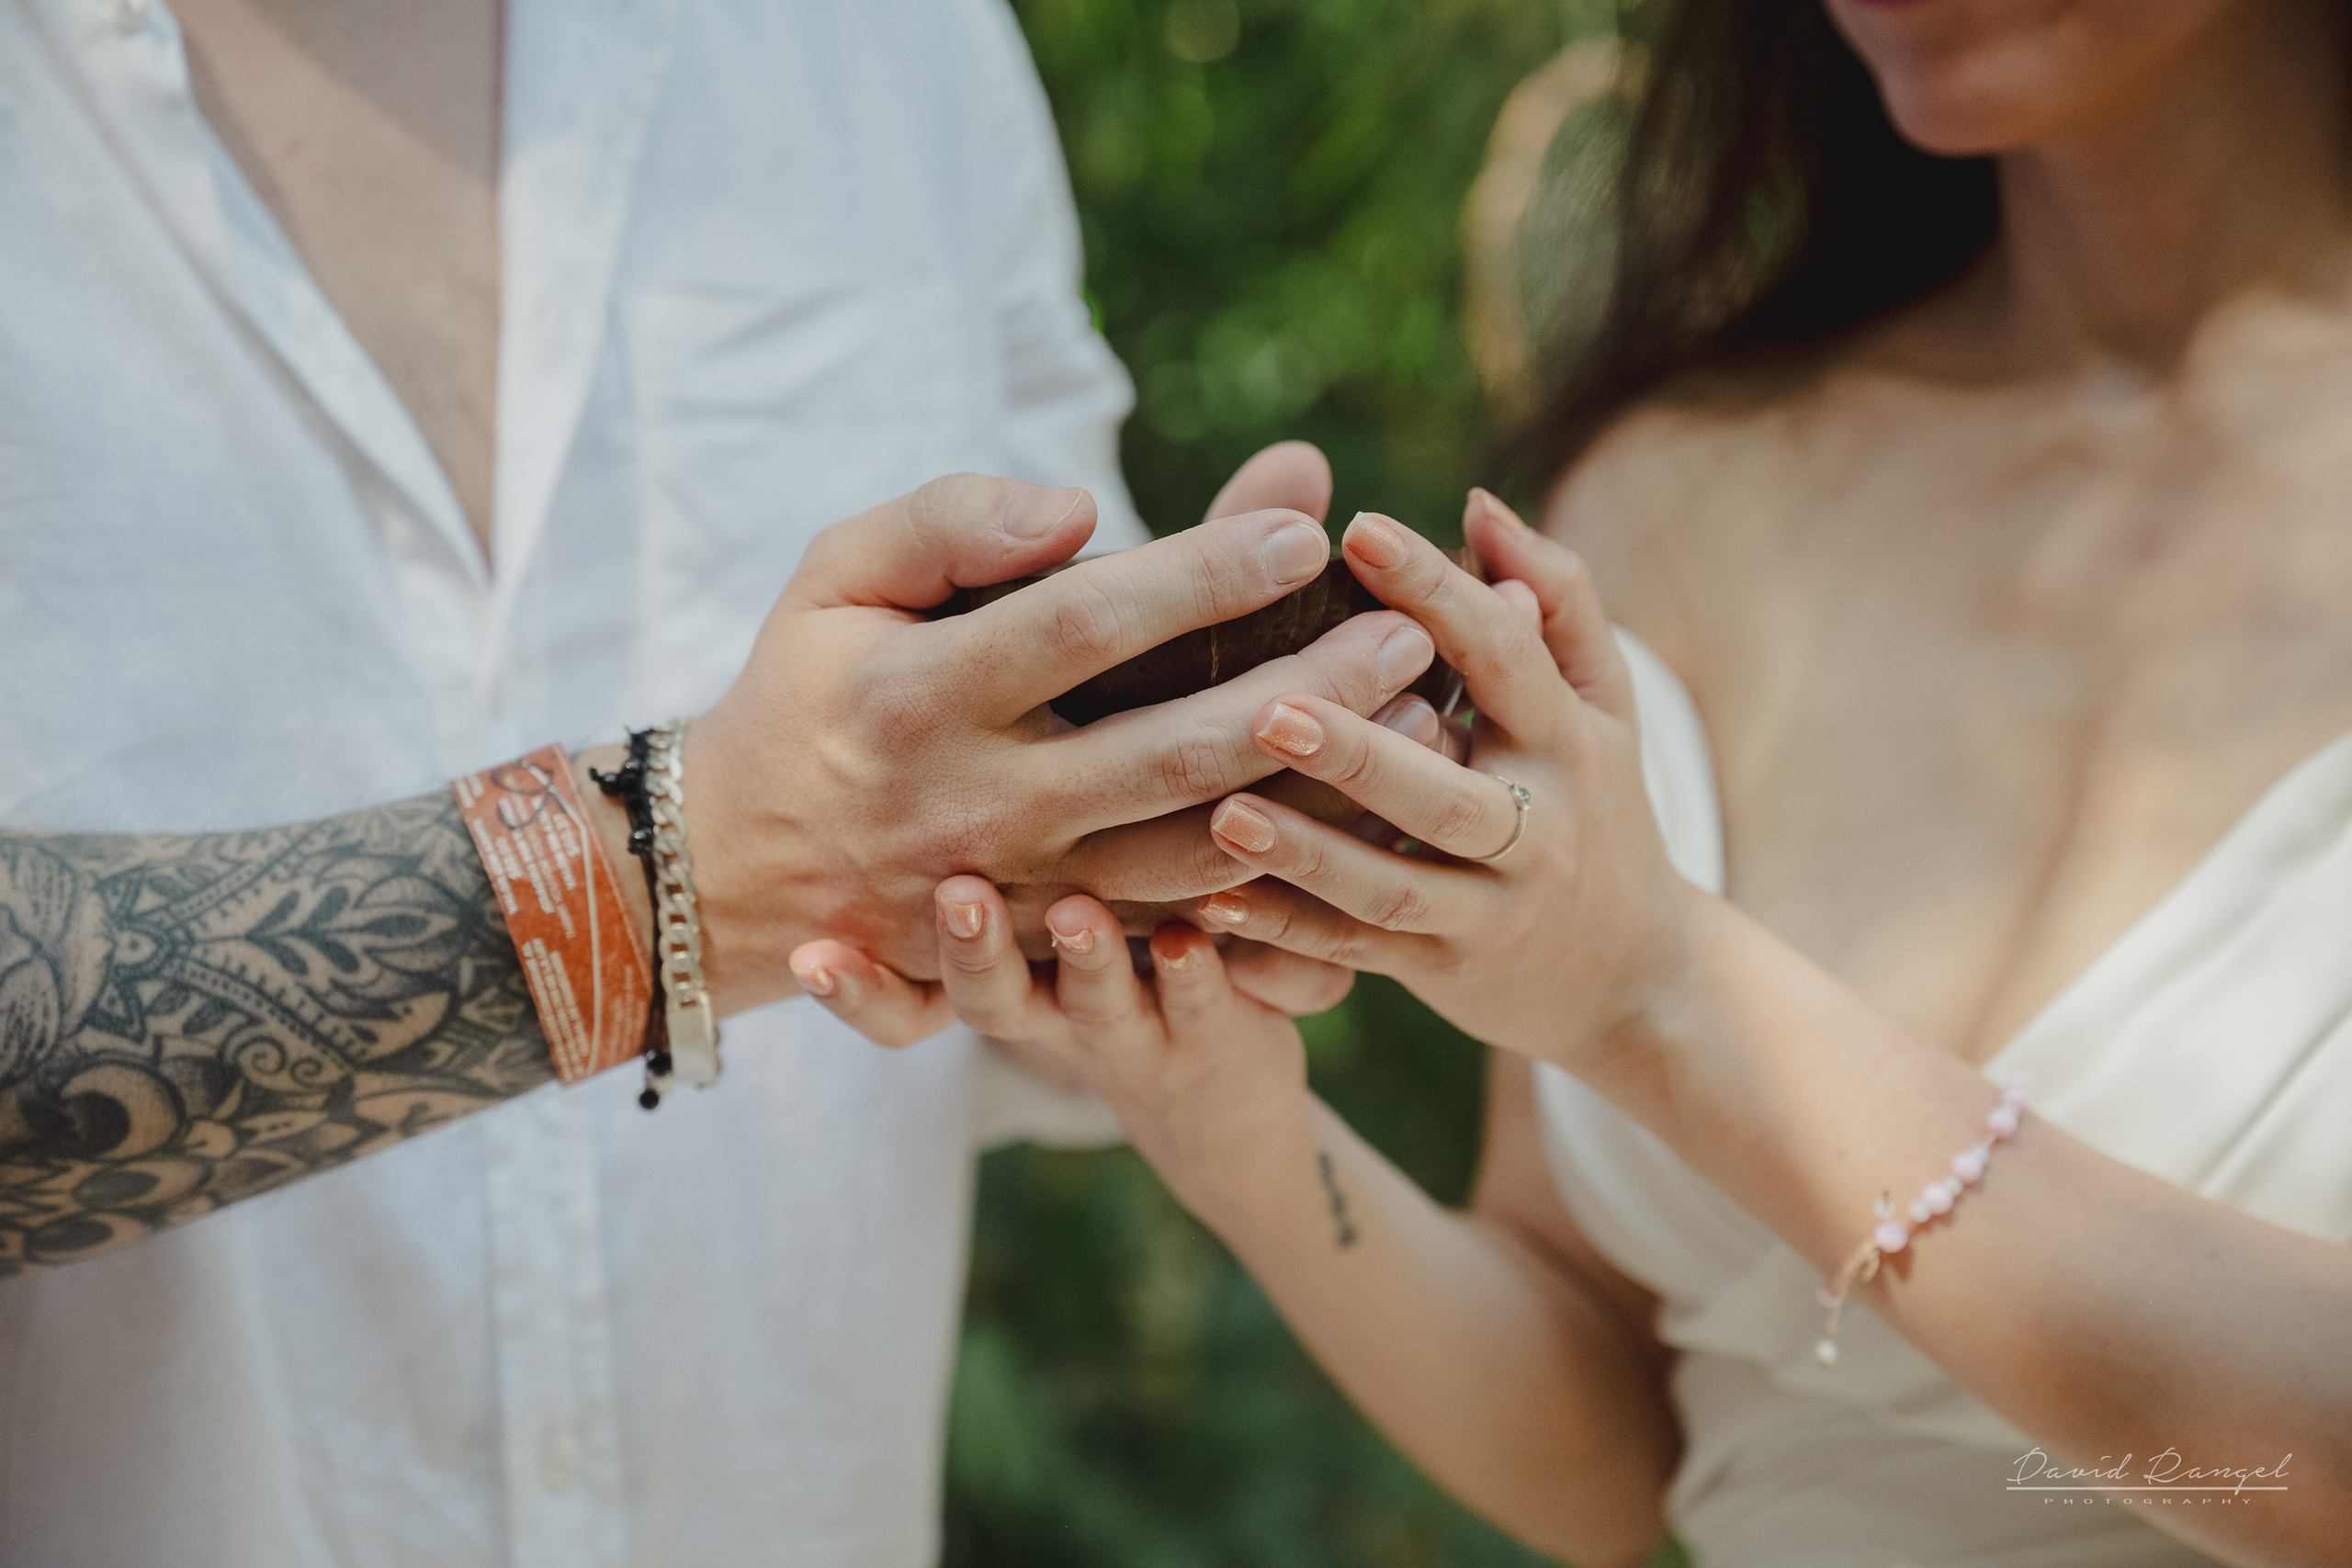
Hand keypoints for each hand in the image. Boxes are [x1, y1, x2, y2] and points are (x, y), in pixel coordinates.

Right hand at [658, 449, 1436, 1016]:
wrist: (736, 869)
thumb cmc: (806, 685)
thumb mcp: (835, 574)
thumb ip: (948, 522)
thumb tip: (1079, 506)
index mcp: (916, 697)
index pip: (1080, 627)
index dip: (1198, 577)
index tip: (1304, 528)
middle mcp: (970, 806)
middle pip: (1163, 757)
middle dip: (1301, 698)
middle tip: (1409, 639)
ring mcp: (1010, 898)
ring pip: (1185, 865)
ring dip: (1308, 807)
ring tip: (1411, 735)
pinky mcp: (1038, 956)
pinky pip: (1165, 938)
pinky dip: (1263, 903)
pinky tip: (1352, 848)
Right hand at [798, 875, 1313, 1218]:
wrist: (1216, 1098)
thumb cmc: (1102, 954)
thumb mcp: (1031, 904)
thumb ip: (978, 829)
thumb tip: (905, 717)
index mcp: (985, 971)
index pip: (899, 988)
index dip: (854, 985)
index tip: (806, 956)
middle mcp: (1046, 1009)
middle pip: (988, 997)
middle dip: (966, 950)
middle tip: (955, 896)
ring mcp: (1128, 1028)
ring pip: (1095, 1004)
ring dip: (1084, 959)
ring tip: (1075, 915)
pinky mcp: (1212, 1034)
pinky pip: (1201, 1008)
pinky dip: (1194, 975)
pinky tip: (1192, 935)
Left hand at [1184, 490, 1697, 1073]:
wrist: (1636, 978)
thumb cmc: (1598, 804)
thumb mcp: (1603, 704)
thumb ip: (1556, 599)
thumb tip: (1480, 506)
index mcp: (1566, 742)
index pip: (1505, 658)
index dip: (1438, 594)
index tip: (1358, 528)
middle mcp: (1533, 831)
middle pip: (1444, 796)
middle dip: (1358, 756)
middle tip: (1267, 707)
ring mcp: (1485, 912)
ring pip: (1389, 889)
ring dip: (1306, 856)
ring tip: (1222, 815)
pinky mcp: (1438, 971)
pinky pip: (1353, 955)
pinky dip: (1284, 937)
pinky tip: (1207, 904)